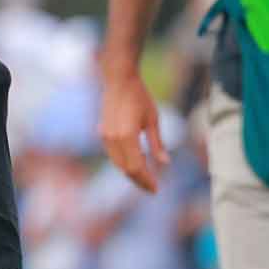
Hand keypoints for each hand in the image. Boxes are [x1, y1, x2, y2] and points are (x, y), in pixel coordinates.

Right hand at [99, 71, 167, 192]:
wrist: (119, 80)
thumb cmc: (139, 97)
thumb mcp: (152, 119)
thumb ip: (157, 144)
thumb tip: (165, 164)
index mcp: (127, 137)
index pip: (136, 168)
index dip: (146, 181)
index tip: (157, 189)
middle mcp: (113, 139)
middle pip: (126, 169)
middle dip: (139, 181)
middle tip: (153, 188)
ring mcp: (105, 137)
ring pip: (118, 164)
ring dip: (131, 173)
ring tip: (146, 178)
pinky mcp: (103, 134)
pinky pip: (114, 155)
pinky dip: (124, 163)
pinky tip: (136, 163)